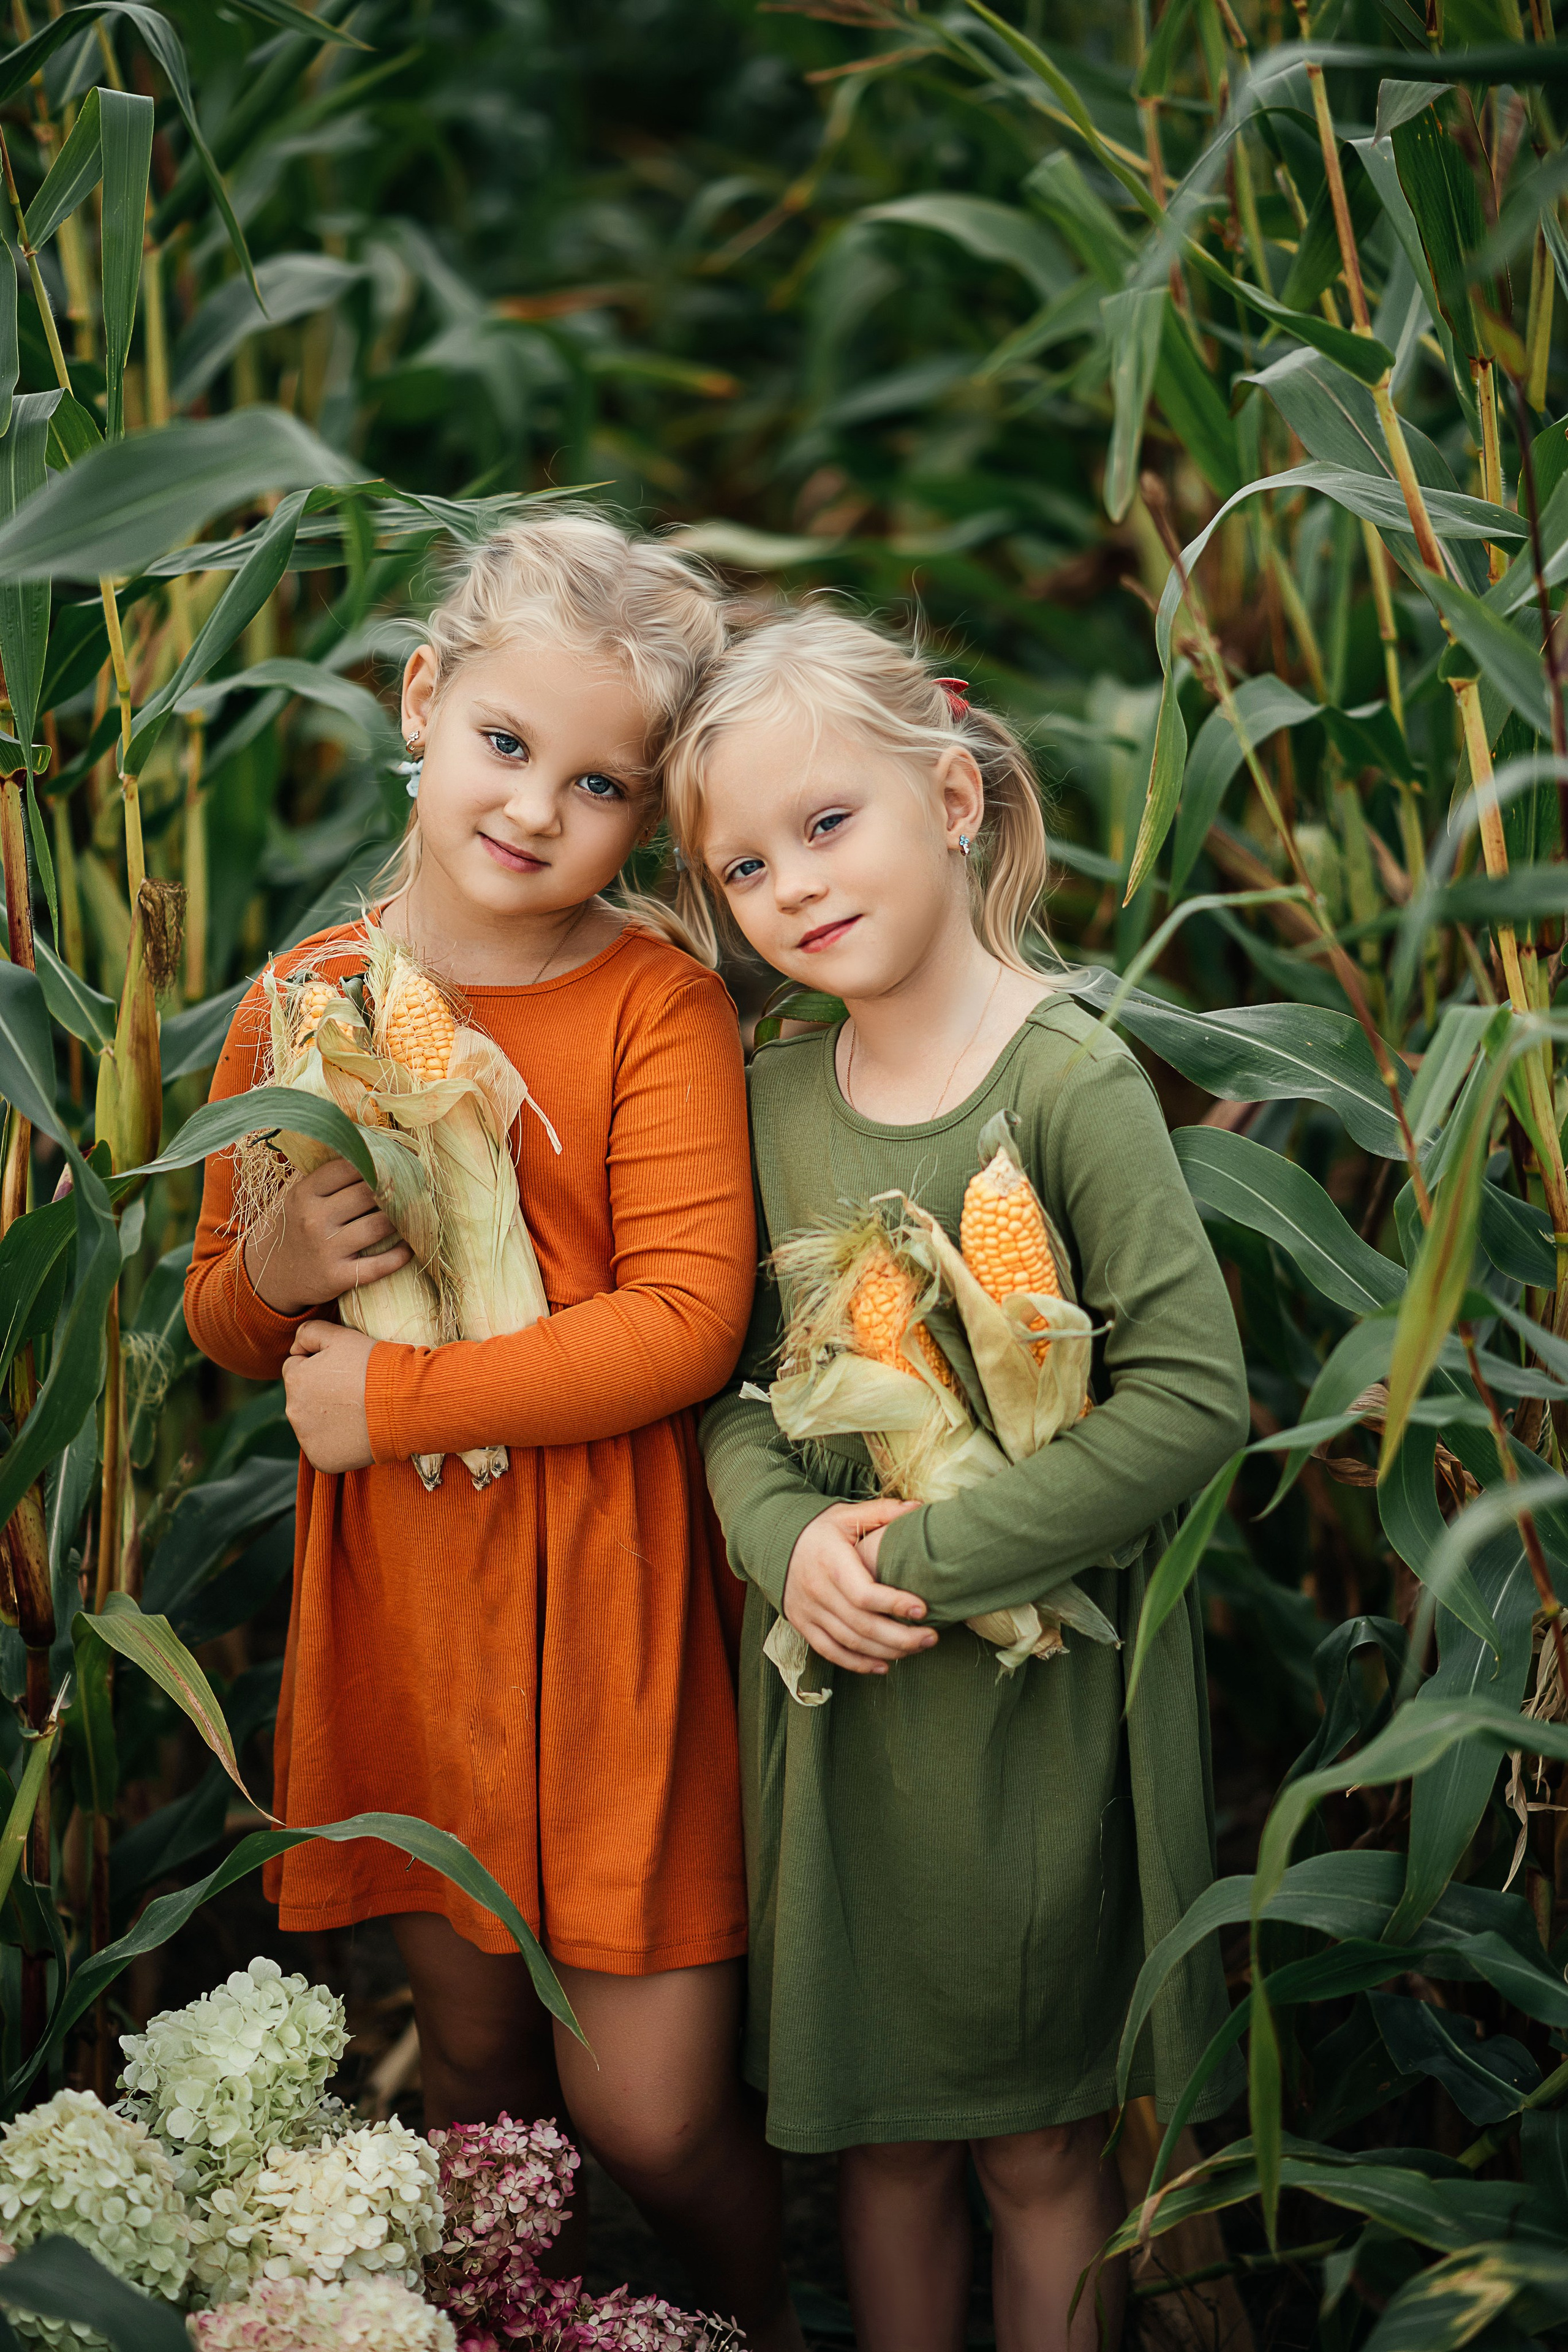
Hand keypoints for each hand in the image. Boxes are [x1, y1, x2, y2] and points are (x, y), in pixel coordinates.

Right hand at [245, 1157, 411, 1318]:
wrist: (272, 1276)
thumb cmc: (296, 1227)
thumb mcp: (299, 1196)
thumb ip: (327, 1173)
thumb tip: (367, 1142)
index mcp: (304, 1194)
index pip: (349, 1167)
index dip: (376, 1162)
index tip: (396, 1160)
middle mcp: (313, 1219)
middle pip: (369, 1194)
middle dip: (394, 1190)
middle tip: (412, 1186)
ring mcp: (325, 1250)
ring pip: (379, 1226)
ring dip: (402, 1220)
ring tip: (412, 1213)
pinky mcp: (337, 1277)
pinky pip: (379, 1265)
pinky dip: (400, 1255)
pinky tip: (409, 1246)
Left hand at [283, 1322, 375, 1472]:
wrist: (404, 1403)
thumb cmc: (374, 1366)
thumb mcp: (341, 1336)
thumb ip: (309, 1331)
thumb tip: (294, 1347)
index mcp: (294, 1379)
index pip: (296, 1368)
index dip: (321, 1366)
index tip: (344, 1371)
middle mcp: (293, 1411)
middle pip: (303, 1398)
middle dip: (322, 1394)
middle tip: (353, 1392)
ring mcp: (306, 1439)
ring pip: (313, 1424)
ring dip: (328, 1418)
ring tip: (359, 1412)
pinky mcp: (322, 1460)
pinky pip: (324, 1448)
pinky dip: (338, 1443)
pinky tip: (357, 1433)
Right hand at [783, 1499, 931, 1674]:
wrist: (771, 1541)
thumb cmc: (817, 1529)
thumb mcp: (846, 1515)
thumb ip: (882, 1512)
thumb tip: (919, 1507)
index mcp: (831, 1563)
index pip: (864, 1593)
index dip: (894, 1604)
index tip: (923, 1609)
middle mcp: (818, 1591)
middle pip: (862, 1625)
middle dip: (900, 1636)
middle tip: (931, 1637)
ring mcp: (809, 1612)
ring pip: (850, 1642)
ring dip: (885, 1651)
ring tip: (916, 1649)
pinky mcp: (803, 1624)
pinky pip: (830, 1651)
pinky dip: (857, 1663)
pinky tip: (883, 1666)